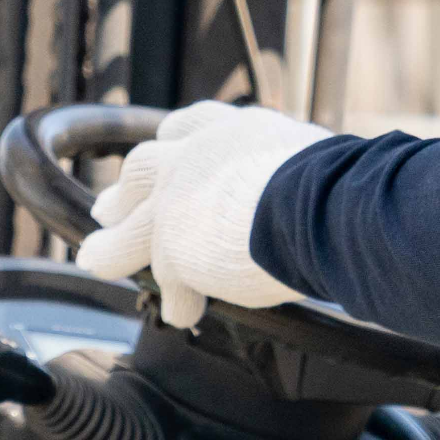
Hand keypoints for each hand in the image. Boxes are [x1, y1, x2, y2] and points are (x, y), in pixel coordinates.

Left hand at [78, 102, 332, 326]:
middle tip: (108, 206)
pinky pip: (167, 279)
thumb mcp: (310, 164)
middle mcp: (198, 156)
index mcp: (236, 132)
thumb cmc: (342, 190)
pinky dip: (178, 300)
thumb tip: (311, 191)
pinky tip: (183, 314)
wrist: (324, 206)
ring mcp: (178, 199)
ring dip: (114, 245)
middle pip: (145, 168)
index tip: (163, 146)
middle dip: (127, 189)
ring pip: (132, 225)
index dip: (174, 140)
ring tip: (97, 257)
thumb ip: (289, 172)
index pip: (191, 125)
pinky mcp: (173, 245)